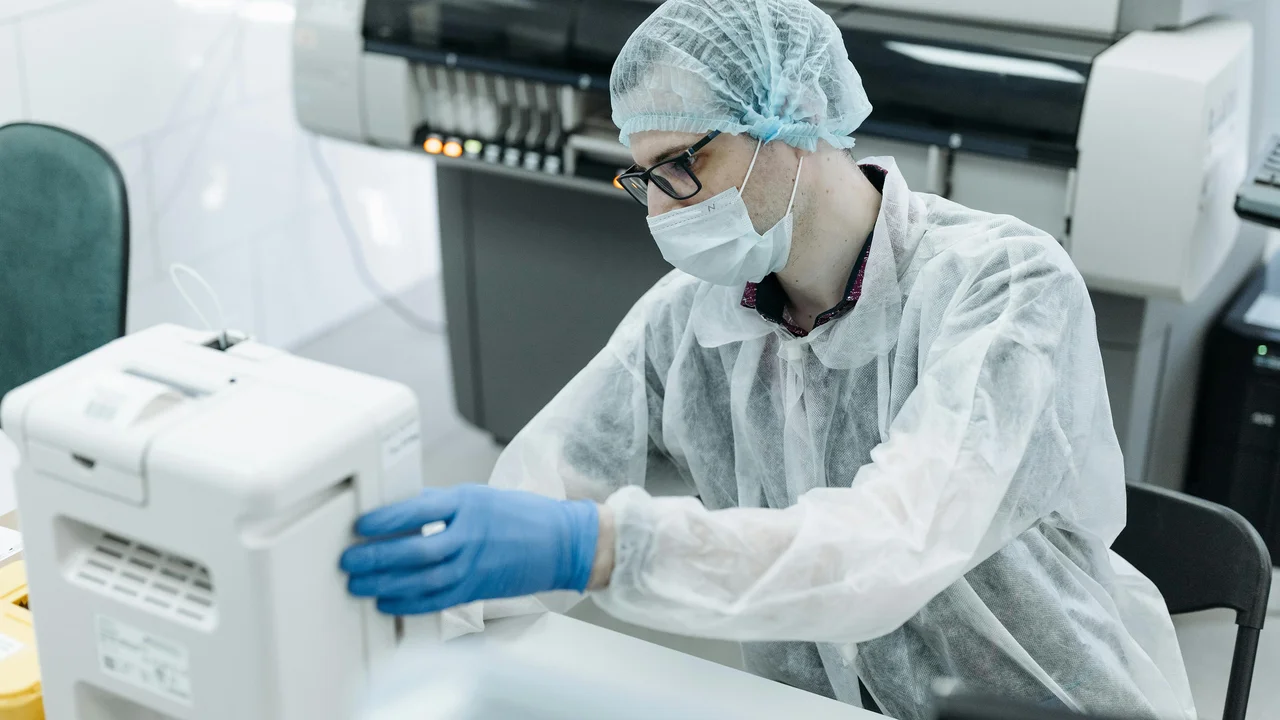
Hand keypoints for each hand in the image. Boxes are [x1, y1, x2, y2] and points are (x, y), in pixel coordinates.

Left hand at [340, 485, 598, 615]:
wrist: (560, 543)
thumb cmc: (521, 517)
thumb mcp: (479, 496)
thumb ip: (440, 503)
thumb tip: (400, 507)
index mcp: (469, 504)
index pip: (418, 510)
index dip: (385, 520)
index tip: (361, 527)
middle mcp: (471, 535)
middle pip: (416, 549)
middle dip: (376, 557)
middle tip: (350, 561)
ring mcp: (475, 565)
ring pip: (423, 580)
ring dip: (385, 585)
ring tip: (360, 585)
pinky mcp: (477, 589)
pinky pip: (437, 601)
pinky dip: (409, 604)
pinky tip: (388, 603)